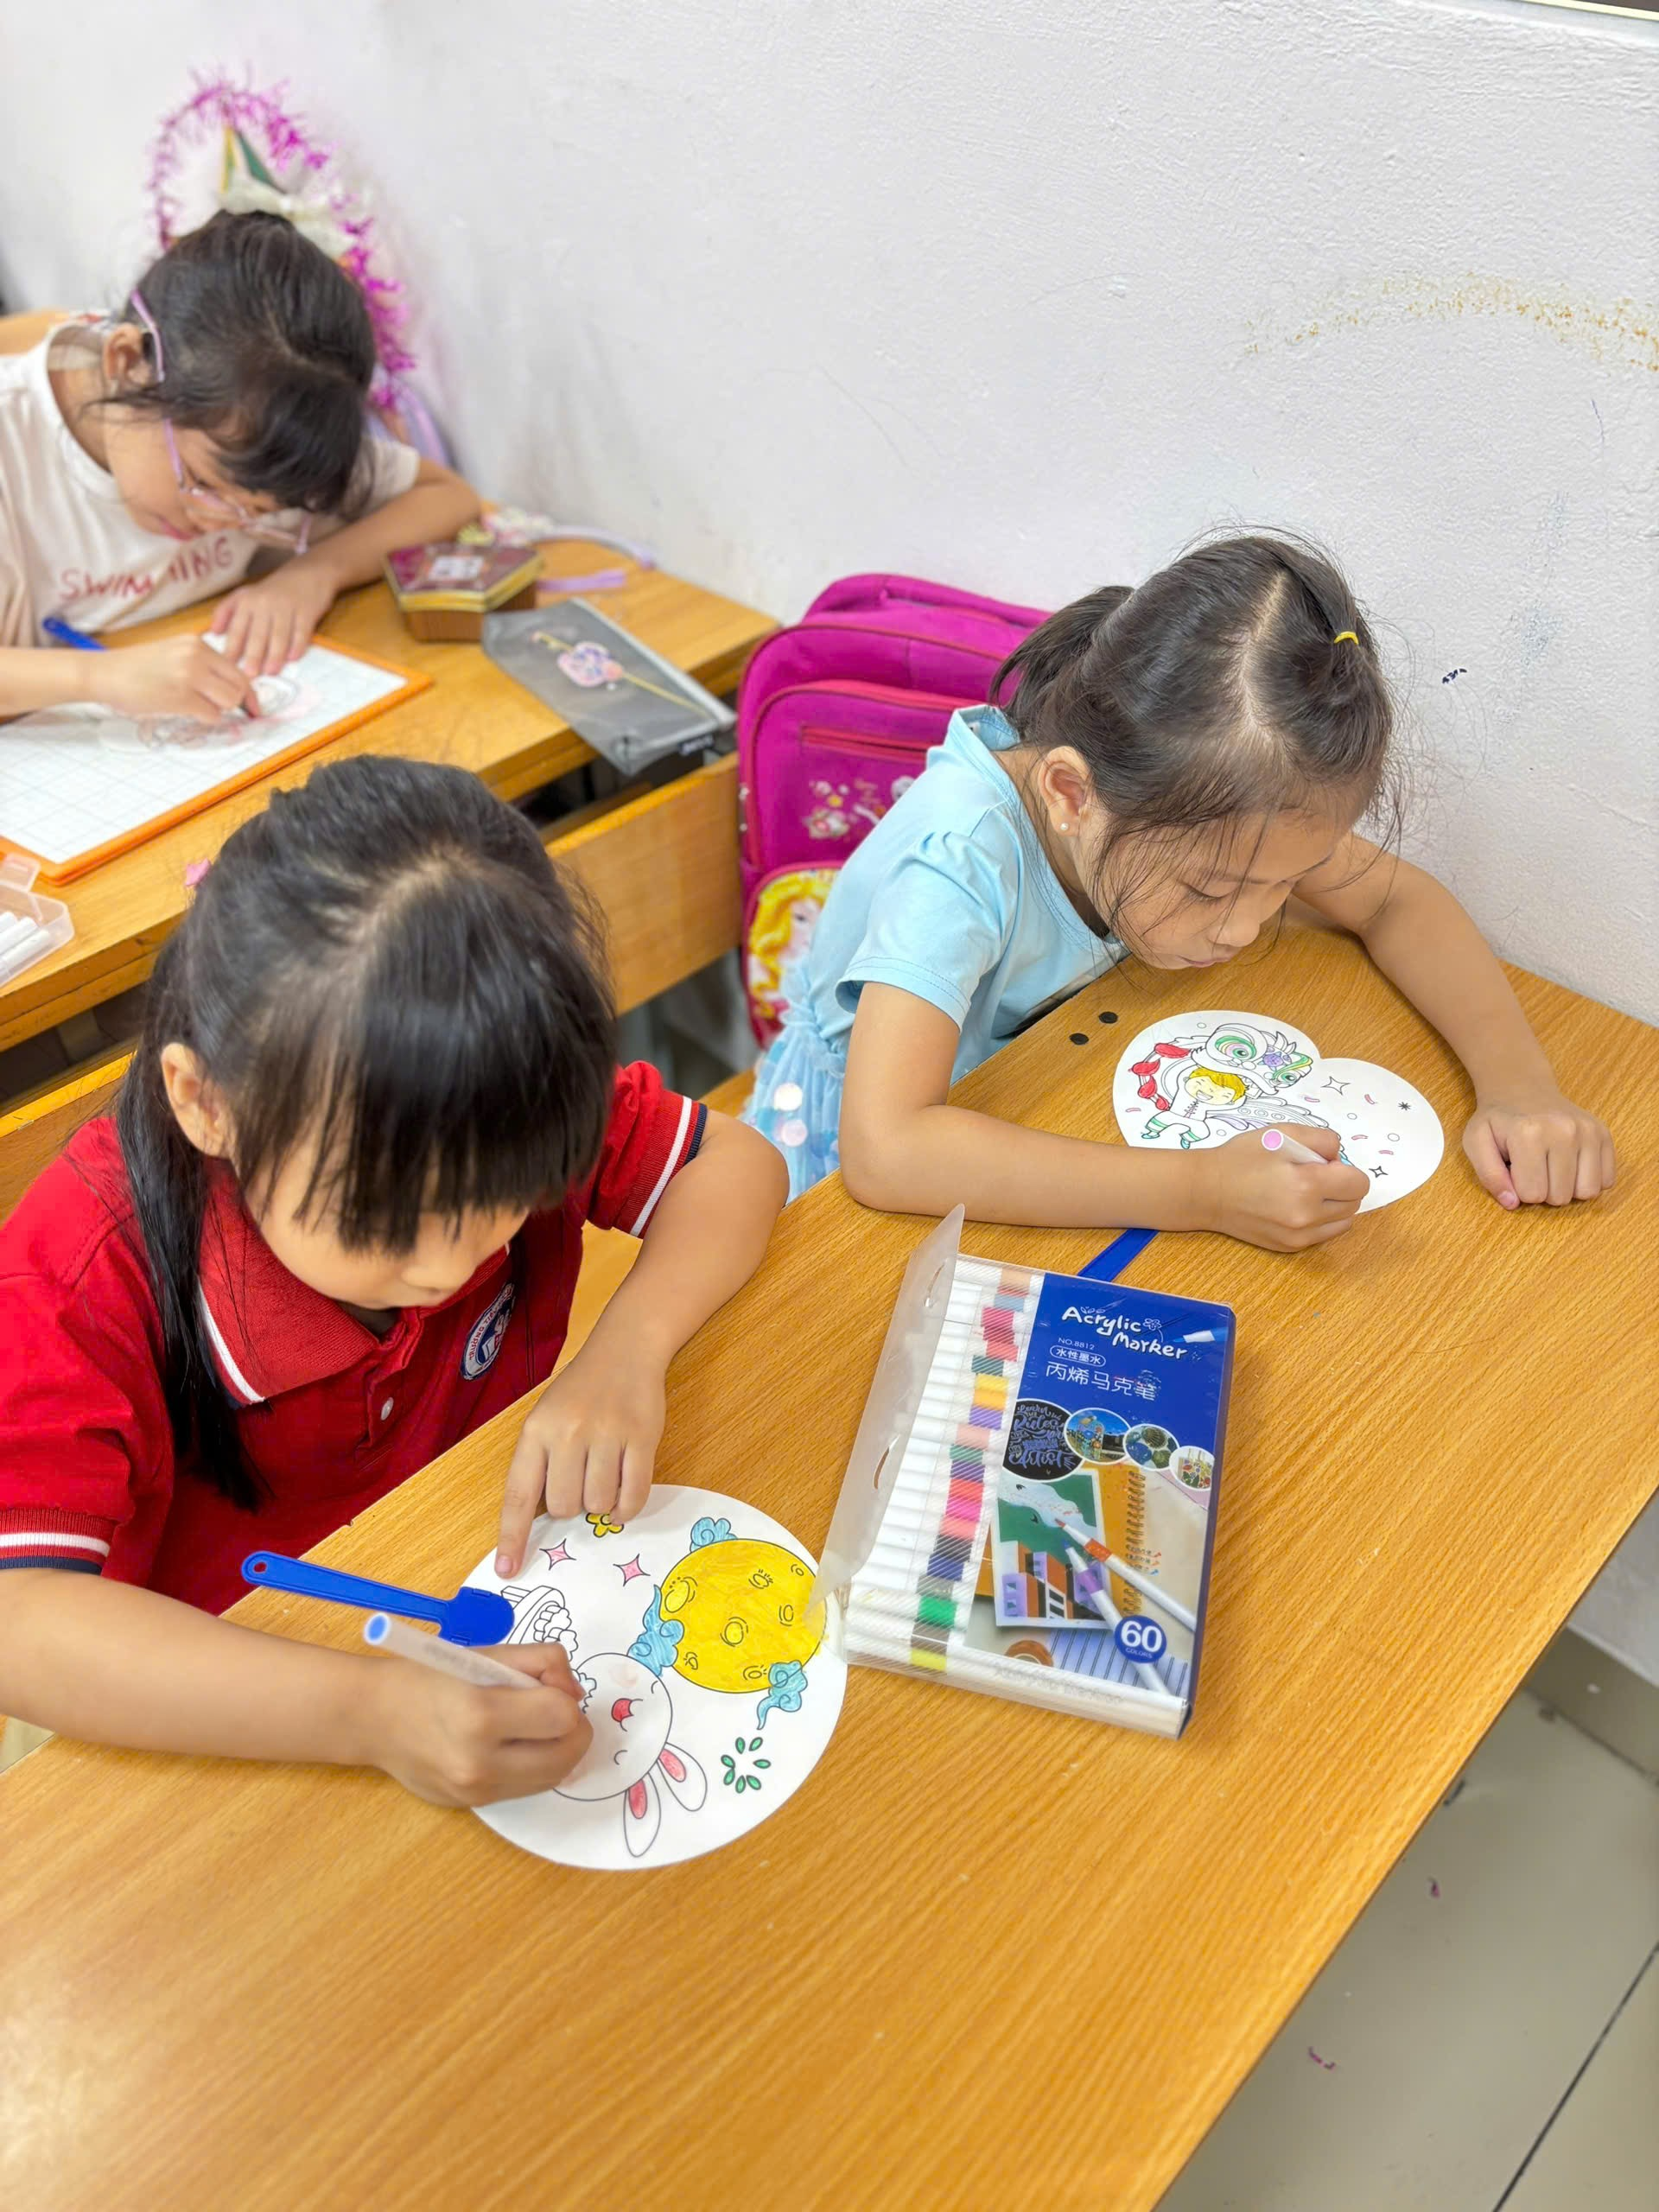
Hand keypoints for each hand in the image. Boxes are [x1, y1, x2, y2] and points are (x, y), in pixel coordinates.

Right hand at [95, 635, 256, 719]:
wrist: (105, 673)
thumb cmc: (137, 668)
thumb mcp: (174, 653)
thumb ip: (202, 665)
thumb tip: (232, 689)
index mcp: (197, 644)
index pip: (237, 670)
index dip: (246, 692)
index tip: (251, 706)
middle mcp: (197, 656)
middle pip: (239, 687)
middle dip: (234, 703)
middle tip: (217, 708)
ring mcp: (190, 675)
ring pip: (229, 702)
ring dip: (217, 710)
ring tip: (194, 705)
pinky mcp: (181, 697)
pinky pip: (211, 715)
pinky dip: (204, 718)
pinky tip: (185, 711)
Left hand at [209, 560, 336, 673]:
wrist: (307, 573)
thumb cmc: (272, 591)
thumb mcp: (246, 594)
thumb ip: (226, 611)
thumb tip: (213, 631)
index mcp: (248, 602)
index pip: (237, 628)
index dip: (232, 648)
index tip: (227, 666)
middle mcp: (265, 604)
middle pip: (258, 633)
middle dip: (253, 655)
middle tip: (249, 674)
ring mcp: (287, 607)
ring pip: (279, 634)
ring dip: (275, 654)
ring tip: (270, 671)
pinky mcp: (307, 611)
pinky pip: (301, 630)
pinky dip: (298, 644)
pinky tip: (293, 657)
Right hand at [365, 1640, 590, 1805]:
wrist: (373, 1718)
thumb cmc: (428, 1676)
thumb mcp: (485, 1654)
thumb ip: (541, 1663)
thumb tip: (575, 1693)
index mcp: (479, 1716)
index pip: (562, 1716)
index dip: (565, 1696)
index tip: (547, 1684)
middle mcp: (479, 1764)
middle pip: (567, 1755)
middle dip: (572, 1727)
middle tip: (551, 1706)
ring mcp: (476, 1792)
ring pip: (554, 1778)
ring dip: (558, 1750)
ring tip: (535, 1725)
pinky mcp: (473, 1806)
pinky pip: (526, 1788)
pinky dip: (534, 1766)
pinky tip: (513, 1745)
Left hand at [495, 1346, 668, 1574]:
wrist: (625, 1351)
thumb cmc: (580, 1392)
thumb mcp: (546, 1419)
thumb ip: (541, 1463)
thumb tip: (543, 1521)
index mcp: (537, 1431)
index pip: (519, 1494)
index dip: (513, 1536)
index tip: (509, 1569)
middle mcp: (568, 1432)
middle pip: (565, 1506)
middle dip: (573, 1507)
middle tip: (582, 1482)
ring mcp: (607, 1434)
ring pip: (599, 1504)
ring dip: (602, 1504)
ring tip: (604, 1478)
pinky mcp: (641, 1438)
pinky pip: (634, 1495)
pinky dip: (628, 1508)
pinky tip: (624, 1498)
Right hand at [1196, 1126, 1370, 1250]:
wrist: (1207, 1192)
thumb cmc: (1242, 1158)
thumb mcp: (1281, 1133)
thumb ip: (1323, 1140)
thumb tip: (1339, 1160)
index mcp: (1307, 1185)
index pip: (1359, 1183)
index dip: (1346, 1169)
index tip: (1323, 1163)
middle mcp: (1307, 1216)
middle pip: (1354, 1203)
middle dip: (1342, 1186)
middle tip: (1313, 1175)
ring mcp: (1299, 1236)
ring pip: (1344, 1221)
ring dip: (1335, 1206)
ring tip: (1307, 1193)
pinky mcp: (1291, 1247)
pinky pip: (1324, 1234)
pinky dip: (1320, 1220)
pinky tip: (1296, 1207)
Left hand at [1464, 1093, 1614, 1208]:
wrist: (1522, 1089)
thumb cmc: (1498, 1120)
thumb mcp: (1476, 1143)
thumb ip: (1489, 1176)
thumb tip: (1512, 1203)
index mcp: (1529, 1134)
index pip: (1532, 1195)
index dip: (1519, 1189)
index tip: (1515, 1169)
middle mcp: (1565, 1131)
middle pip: (1561, 1198)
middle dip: (1543, 1191)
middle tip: (1533, 1167)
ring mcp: (1589, 1131)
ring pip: (1587, 1193)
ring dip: (1568, 1188)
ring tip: (1552, 1167)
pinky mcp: (1604, 1134)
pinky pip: (1606, 1181)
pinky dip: (1588, 1180)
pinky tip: (1570, 1164)